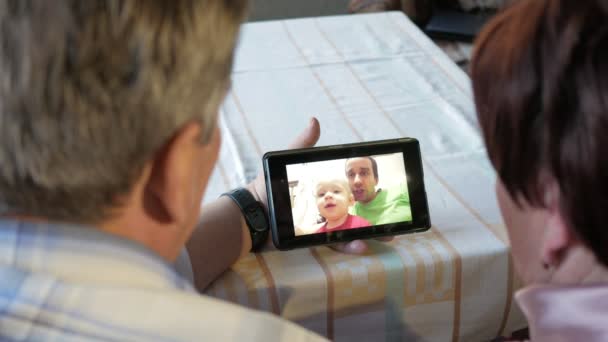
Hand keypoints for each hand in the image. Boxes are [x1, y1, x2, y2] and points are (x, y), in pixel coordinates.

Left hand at [246, 117, 393, 253]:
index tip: (386, 191)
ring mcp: (322, 224)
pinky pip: (335, 242)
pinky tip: (361, 246)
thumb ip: (302, 144)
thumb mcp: (288, 161)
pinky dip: (350, 245)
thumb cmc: (268, 185)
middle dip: (380, 219)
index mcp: (325, 189)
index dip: (369, 192)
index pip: (351, 189)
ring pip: (352, 230)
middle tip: (397, 221)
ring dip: (371, 234)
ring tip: (387, 237)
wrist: (252, 213)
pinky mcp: (314, 238)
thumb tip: (315, 120)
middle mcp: (327, 207)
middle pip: (358, 212)